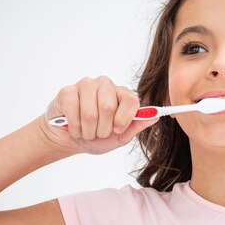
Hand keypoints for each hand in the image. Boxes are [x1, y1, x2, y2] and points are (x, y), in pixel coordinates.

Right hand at [39, 76, 157, 154]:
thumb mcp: (119, 137)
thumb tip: (156, 116)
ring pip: (90, 112)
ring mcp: (86, 85)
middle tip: (98, 133)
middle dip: (103, 129)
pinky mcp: (68, 91)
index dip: (124, 119)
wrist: (69, 139)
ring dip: (88, 131)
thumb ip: (136, 126)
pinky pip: (74, 111)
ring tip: (86, 132)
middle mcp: (106, 85)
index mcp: (122, 94)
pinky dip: (75, 127)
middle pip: (109, 107)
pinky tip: (74, 128)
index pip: (131, 99)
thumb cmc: (96, 137)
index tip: (117, 130)